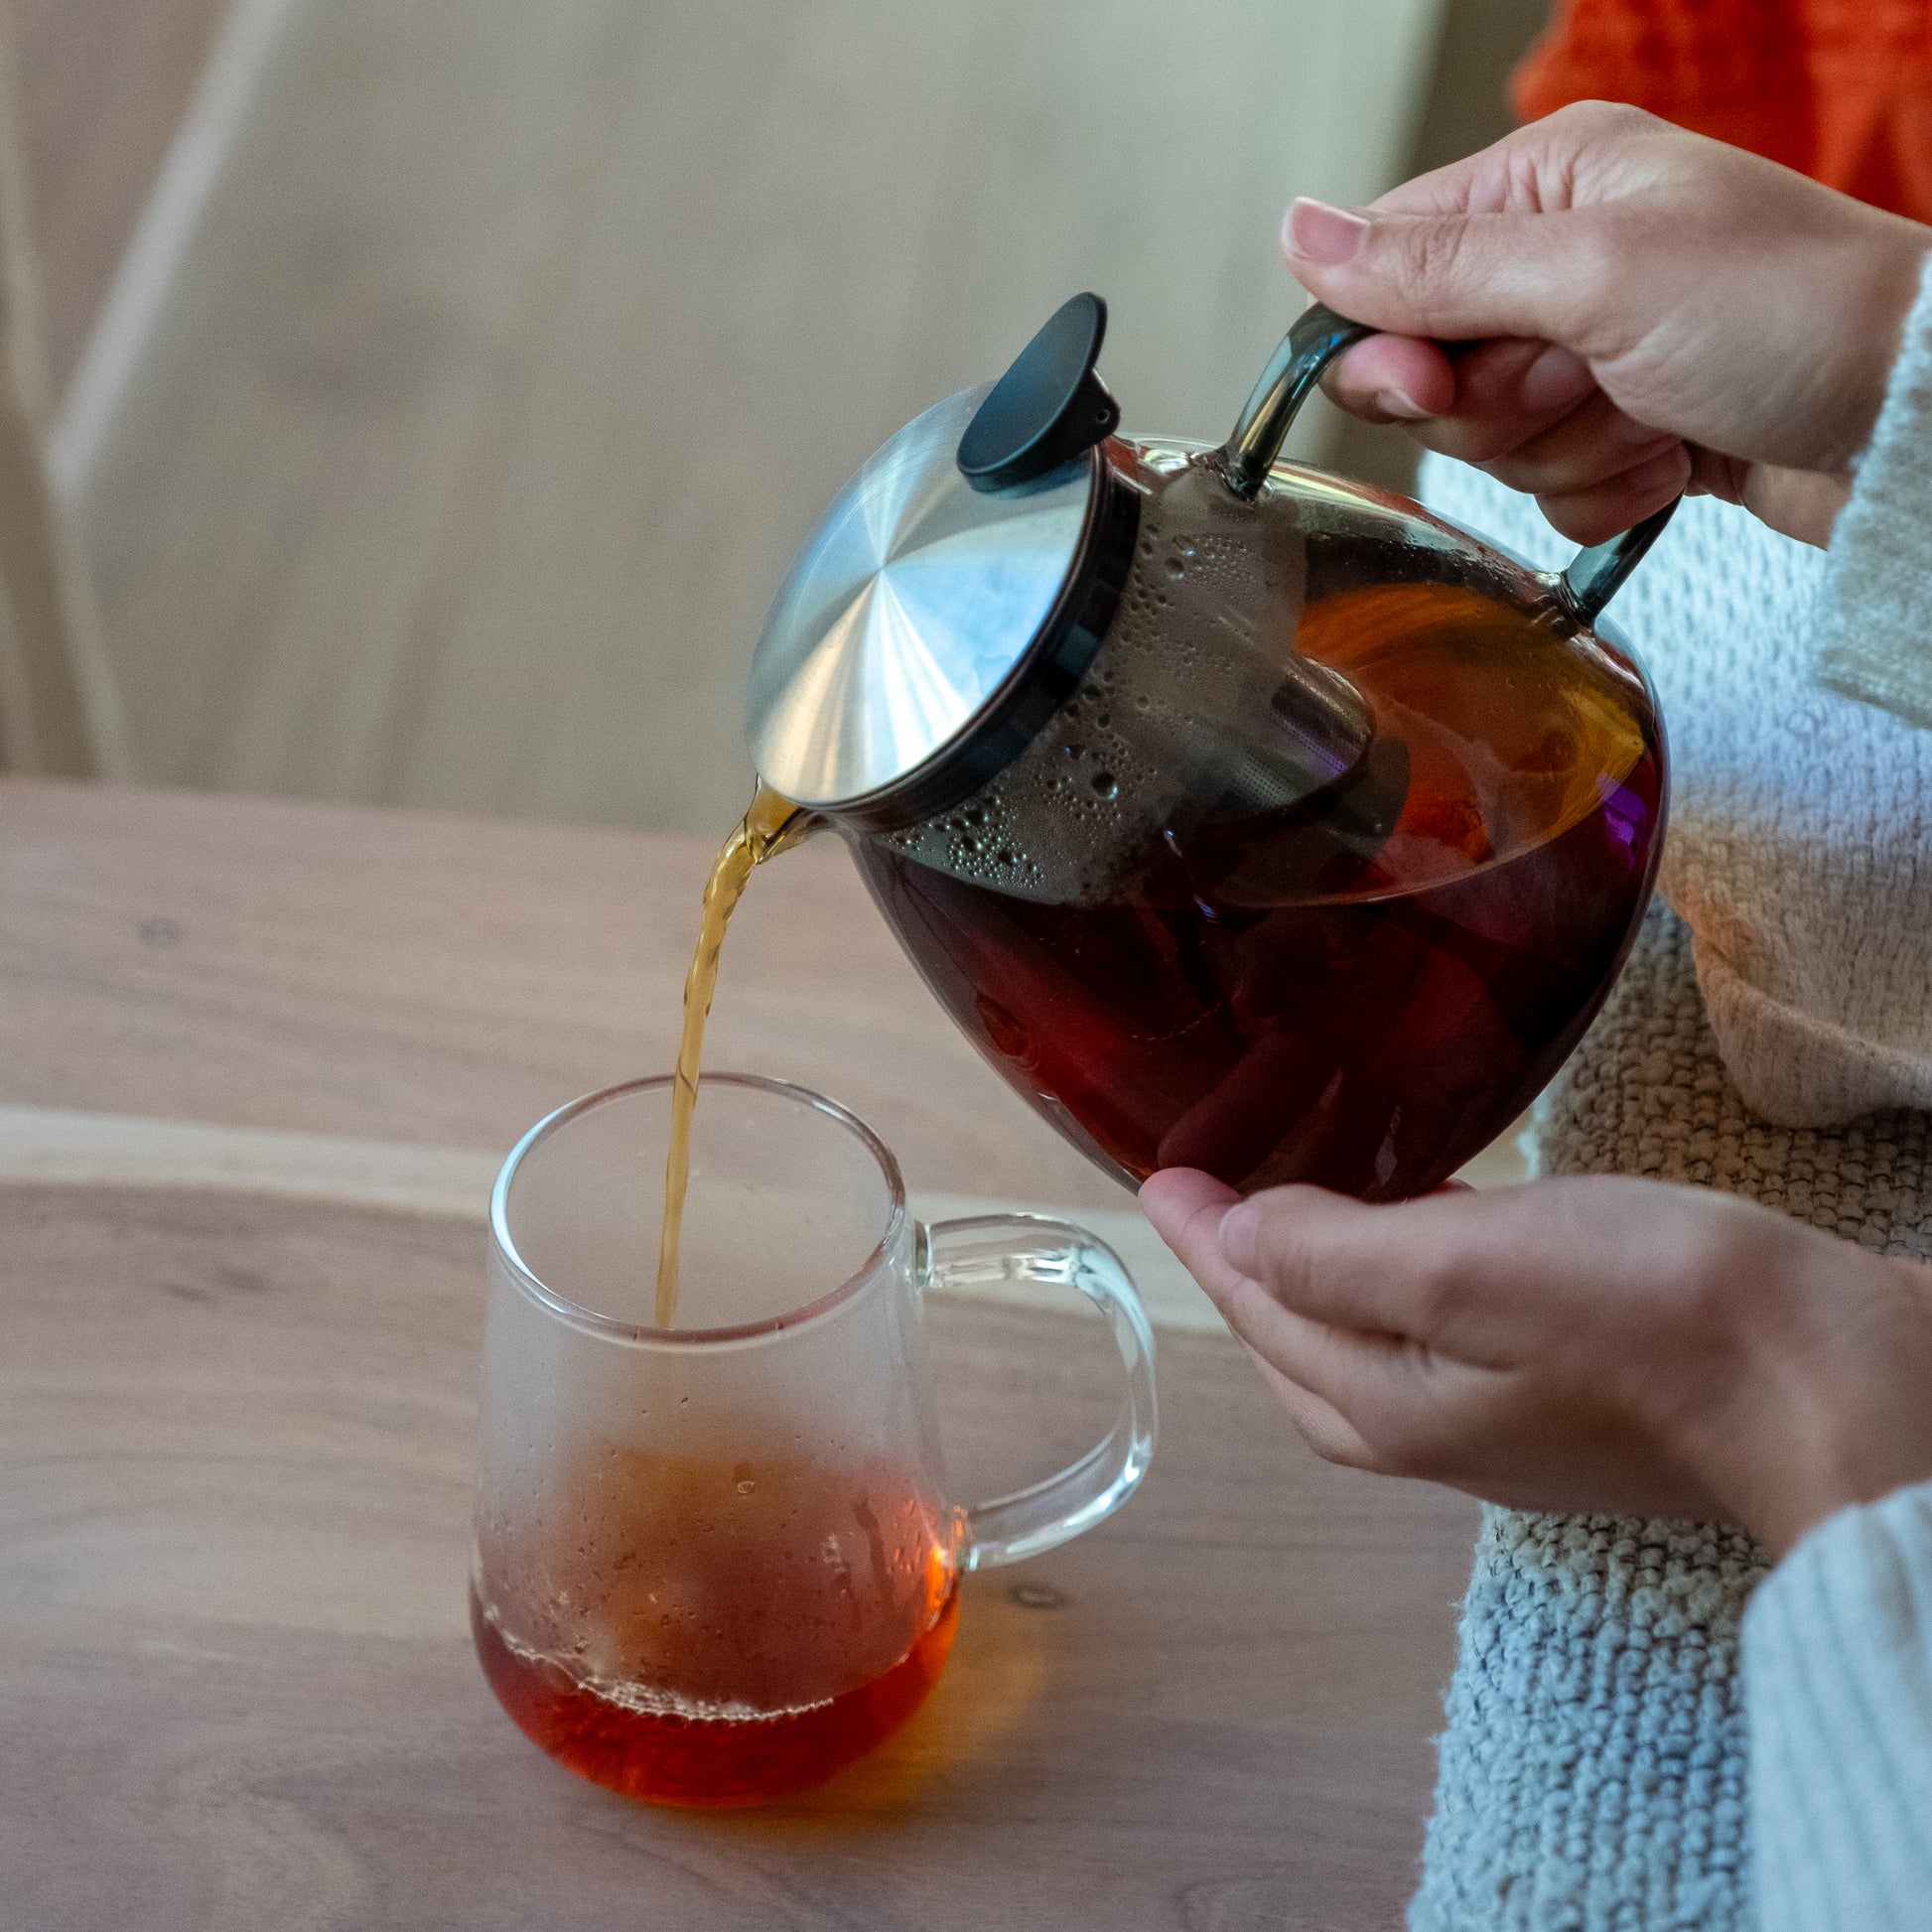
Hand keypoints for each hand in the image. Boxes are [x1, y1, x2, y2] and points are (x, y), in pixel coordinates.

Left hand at [1141, 1166, 1931, 1555]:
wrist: (1837, 1385)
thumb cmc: (1651, 1317)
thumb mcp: (1466, 1267)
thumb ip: (1336, 1257)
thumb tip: (1236, 1236)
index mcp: (1388, 1406)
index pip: (1262, 1310)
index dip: (1207, 1237)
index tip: (1162, 1174)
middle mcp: (1434, 1432)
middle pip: (1300, 1346)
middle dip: (1245, 1270)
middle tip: (1215, 1189)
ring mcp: (1508, 1423)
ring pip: (1370, 1344)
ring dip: (1322, 1276)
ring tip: (1304, 1198)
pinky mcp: (1574, 1395)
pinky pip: (1445, 1336)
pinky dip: (1406, 1283)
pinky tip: (1436, 1224)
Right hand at [1287, 102, 1931, 546]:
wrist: (1913, 420)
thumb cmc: (1790, 313)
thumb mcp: (1594, 274)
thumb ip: (1434, 267)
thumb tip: (1298, 233)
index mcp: (1545, 186)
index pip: (1387, 271)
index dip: (1390, 349)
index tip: (1435, 386)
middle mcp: (1561, 260)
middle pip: (1430, 372)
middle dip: (1498, 409)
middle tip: (1579, 382)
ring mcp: (1594, 348)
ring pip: (1488, 443)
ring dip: (1563, 454)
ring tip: (1651, 414)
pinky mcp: (1626, 426)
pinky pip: (1549, 490)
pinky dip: (1604, 492)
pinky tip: (1671, 457)